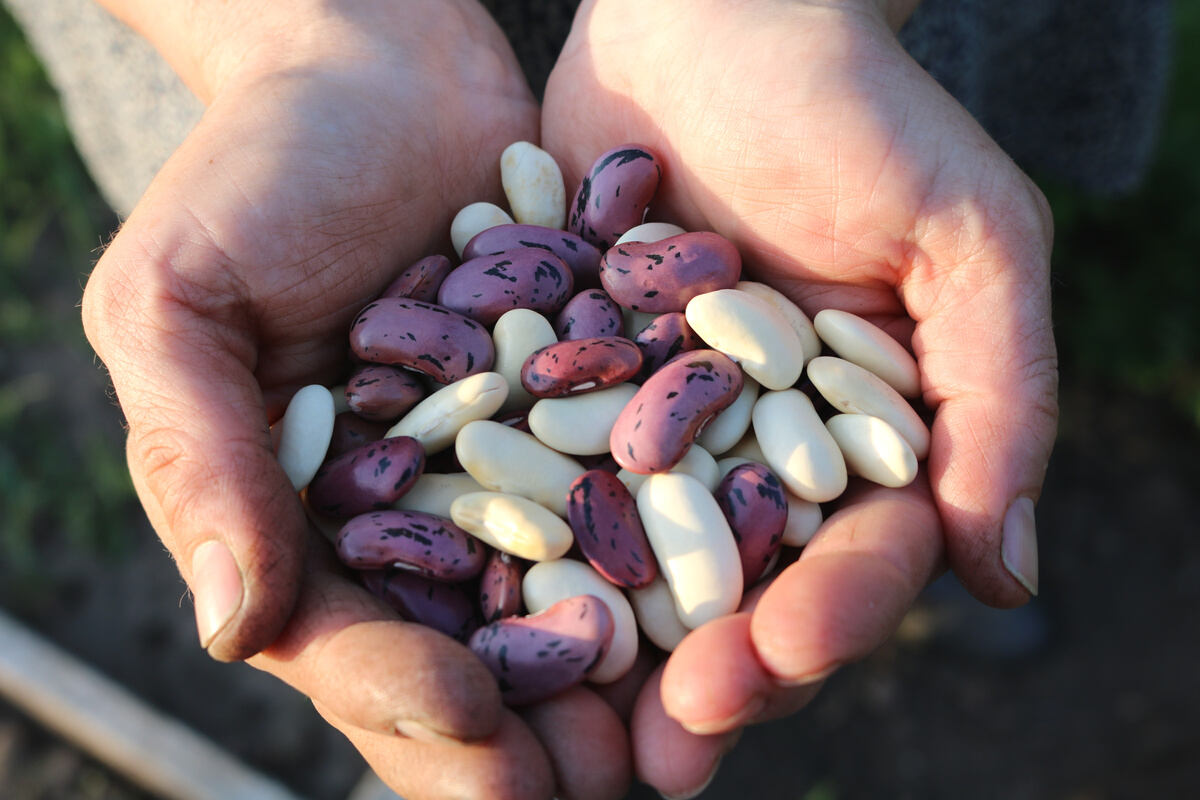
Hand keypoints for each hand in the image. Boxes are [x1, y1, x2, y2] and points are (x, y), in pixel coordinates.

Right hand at [82, 1, 635, 796]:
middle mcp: (425, 517)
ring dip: (631, 671)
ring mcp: (522, 468)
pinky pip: (648, 486)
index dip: (409, 706)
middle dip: (537, 733)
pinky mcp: (602, 403)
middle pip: (479, 657)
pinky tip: (742, 584)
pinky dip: (690, 538)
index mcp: (312, 522)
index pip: (354, 647)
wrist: (382, 61)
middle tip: (610, 782)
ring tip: (695, 720)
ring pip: (576, 597)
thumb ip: (200, 455)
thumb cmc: (258, 171)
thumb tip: (231, 625)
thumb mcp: (183, 301)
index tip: (479, 735)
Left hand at [543, 0, 1056, 792]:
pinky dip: (505, 534)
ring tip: (556, 715)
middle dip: (705, 671)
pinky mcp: (561, 384)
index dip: (828, 622)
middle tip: (661, 756)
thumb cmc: (858, 110)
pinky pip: (533, 472)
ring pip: (631, 558)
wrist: (717, 15)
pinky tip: (468, 598)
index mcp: (861, 439)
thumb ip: (999, 398)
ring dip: (599, 644)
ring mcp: (651, 425)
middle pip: (739, 588)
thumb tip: (1006, 579)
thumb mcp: (965, 237)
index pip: (858, 559)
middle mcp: (754, 451)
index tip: (776, 661)